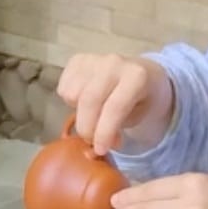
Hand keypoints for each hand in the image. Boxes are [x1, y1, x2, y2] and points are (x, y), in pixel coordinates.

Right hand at [56, 53, 173, 155]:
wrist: (144, 74)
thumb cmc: (143, 99)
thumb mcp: (140, 117)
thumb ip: (119, 130)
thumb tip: (95, 149)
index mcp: (136, 76)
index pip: (114, 107)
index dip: (104, 132)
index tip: (100, 150)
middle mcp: (113, 62)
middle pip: (89, 101)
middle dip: (88, 128)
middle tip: (94, 142)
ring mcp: (93, 59)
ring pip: (71, 95)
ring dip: (79, 113)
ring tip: (95, 115)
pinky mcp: (77, 60)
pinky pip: (63, 88)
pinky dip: (71, 101)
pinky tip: (86, 101)